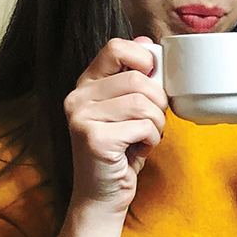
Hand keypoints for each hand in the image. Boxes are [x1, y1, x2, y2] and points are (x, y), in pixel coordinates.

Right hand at [63, 37, 166, 215]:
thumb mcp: (129, 111)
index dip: (144, 60)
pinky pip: (143, 127)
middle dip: (159, 104)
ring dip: (157, 125)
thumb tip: (145, 40)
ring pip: (144, 103)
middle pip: (138, 79)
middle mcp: (78, 97)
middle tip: (151, 124)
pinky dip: (151, 141)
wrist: (102, 196)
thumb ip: (134, 77)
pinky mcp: (93, 138)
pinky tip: (137, 152)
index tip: (152, 82)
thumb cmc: (121, 152)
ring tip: (144, 139)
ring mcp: (81, 117)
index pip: (116, 47)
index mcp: (86, 84)